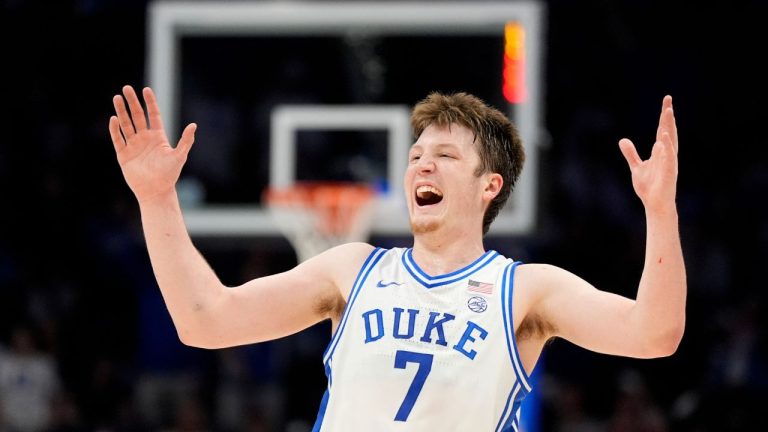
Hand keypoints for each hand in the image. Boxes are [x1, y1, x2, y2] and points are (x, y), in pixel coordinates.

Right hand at [109, 85, 196, 203]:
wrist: (156, 191)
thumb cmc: (170, 174)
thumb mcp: (179, 156)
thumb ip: (186, 140)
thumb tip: (194, 125)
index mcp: (158, 137)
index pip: (153, 115)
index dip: (150, 102)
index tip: (146, 89)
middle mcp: (145, 139)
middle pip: (137, 116)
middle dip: (132, 102)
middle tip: (126, 88)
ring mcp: (133, 146)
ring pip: (126, 124)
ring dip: (121, 112)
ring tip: (117, 98)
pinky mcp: (124, 155)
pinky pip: (118, 139)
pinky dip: (115, 129)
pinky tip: (113, 118)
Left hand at [618, 95, 677, 213]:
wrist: (654, 204)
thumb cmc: (649, 186)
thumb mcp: (636, 167)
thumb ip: (631, 153)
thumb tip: (623, 140)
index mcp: (661, 151)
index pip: (662, 129)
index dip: (664, 116)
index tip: (667, 101)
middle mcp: (667, 154)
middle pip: (668, 131)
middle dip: (668, 116)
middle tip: (668, 101)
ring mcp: (669, 162)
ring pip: (670, 141)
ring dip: (668, 127)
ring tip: (668, 113)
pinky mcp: (669, 172)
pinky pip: (668, 158)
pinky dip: (666, 148)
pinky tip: (662, 139)